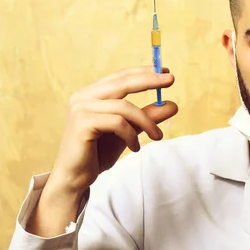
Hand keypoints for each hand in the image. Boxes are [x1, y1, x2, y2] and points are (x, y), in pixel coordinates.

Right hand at [49, 65, 177, 194]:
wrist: (76, 178)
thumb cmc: (99, 153)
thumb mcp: (129, 131)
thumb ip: (147, 117)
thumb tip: (173, 105)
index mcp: (91, 94)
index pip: (120, 77)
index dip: (143, 72)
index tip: (165, 71)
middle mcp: (83, 97)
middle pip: (121, 82)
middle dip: (148, 80)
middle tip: (170, 80)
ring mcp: (80, 109)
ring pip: (124, 107)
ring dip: (146, 122)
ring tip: (157, 136)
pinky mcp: (82, 124)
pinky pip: (117, 123)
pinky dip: (131, 135)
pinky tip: (134, 148)